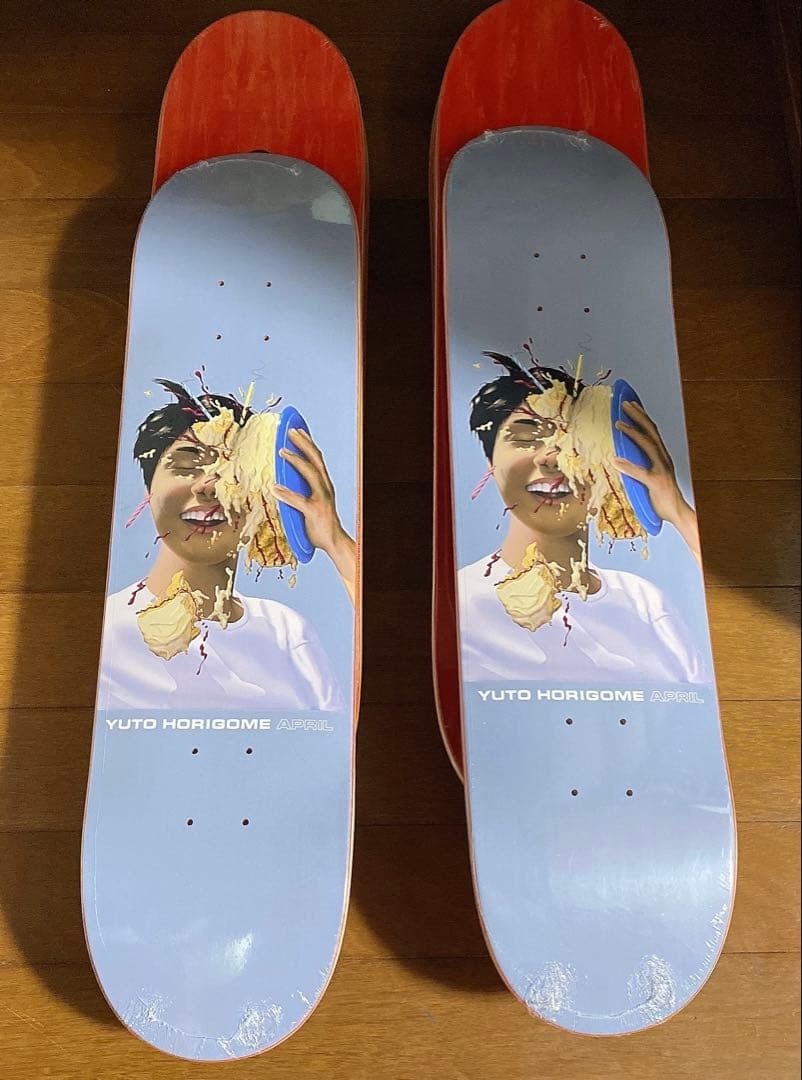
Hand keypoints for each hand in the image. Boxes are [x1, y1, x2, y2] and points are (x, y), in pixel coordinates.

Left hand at [272, 428, 356, 603]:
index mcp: (324, 484)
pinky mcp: (315, 512)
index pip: (317, 458)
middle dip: (303, 443)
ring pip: (310, 474)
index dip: (308, 443)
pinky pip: (299, 501)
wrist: (333, 542)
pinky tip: (274, 488)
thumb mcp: (309, 503)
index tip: (298, 429)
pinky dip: (286, 494)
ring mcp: (322, 499)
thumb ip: (299, 491)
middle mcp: (325, 488)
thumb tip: (281, 483)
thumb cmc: (319, 524)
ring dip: (296, 460)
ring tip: (282, 451)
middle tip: (290, 430)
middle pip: (316, 459)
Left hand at [613, 400, 701, 564]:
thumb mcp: (649, 478)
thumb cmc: (662, 497)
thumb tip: (621, 459)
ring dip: (632, 433)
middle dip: (638, 416)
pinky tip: (614, 460)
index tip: (632, 404)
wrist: (678, 513)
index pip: (652, 431)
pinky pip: (640, 472)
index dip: (643, 416)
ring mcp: (661, 470)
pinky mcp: (656, 483)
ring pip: (648, 446)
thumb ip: (639, 466)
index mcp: (662, 457)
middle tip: (624, 404)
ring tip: (618, 424)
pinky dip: (627, 465)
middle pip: (651, 432)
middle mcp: (663, 459)